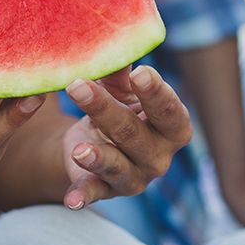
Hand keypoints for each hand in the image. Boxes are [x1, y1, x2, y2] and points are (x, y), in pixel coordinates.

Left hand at [59, 65, 192, 209]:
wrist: (96, 140)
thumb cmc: (119, 107)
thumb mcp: (120, 89)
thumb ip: (120, 72)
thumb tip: (113, 43)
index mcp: (173, 128)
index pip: (170, 112)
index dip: (157, 93)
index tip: (141, 73)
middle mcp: (159, 156)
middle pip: (134, 134)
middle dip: (105, 110)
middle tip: (77, 86)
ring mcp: (135, 177)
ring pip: (117, 165)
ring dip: (98, 157)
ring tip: (80, 149)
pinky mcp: (108, 192)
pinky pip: (95, 194)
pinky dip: (83, 197)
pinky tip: (72, 201)